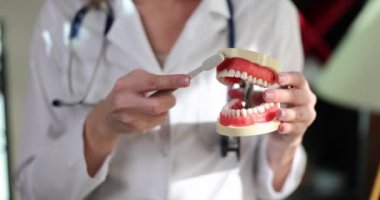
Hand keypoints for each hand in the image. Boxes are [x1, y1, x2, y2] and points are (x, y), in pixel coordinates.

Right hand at [86, 68, 189, 136]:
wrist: (107, 117)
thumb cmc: (125, 93)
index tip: (186, 80)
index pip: (152, 82)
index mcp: (126, 85)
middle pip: (158, 104)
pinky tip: (148, 113)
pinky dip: (160, 115)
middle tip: (169, 96)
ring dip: (164, 108)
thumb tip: (178, 82)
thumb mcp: (133, 80)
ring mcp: (130, 118)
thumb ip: (153, 79)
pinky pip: (159, 121)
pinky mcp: (136, 128)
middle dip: (169, 100)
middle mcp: (125, 102)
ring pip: (162, 114)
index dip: (171, 81)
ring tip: (153, 103)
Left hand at [263, 72, 315, 190]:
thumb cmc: (276, 110)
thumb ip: (252, 95)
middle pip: (298, 95)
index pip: (298, 78)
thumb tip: (232, 93)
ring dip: (288, 113)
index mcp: (299, 87)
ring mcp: (306, 115)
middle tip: (267, 95)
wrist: (284, 132)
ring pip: (300, 113)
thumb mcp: (264, 100)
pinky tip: (280, 127)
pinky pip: (296, 128)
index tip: (277, 78)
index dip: (289, 77)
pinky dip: (287, 127)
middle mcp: (306, 100)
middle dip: (282, 95)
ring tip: (277, 113)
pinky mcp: (301, 129)